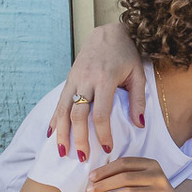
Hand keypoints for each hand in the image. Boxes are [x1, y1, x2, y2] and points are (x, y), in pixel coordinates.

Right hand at [48, 23, 145, 162]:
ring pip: (63, 109)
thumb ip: (138, 100)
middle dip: (78, 138)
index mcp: (105, 79)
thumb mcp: (138, 74)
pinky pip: (59, 102)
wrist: (108, 33)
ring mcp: (74, 79)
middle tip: (82, 158)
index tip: (107, 148)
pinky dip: (54, 119)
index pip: (101, 112)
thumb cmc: (126, 55)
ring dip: (62, 133)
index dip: (103, 133)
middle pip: (78, 114)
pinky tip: (52, 134)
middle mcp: (86, 80)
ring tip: (62, 152)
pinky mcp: (68, 79)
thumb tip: (140, 125)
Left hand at [87, 157, 182, 191]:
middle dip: (104, 184)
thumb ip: (122, 173)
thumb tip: (94, 178)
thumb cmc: (147, 188)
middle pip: (125, 178)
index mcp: (151, 164)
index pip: (124, 163)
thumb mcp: (140, 176)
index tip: (91, 178)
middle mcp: (157, 176)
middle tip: (90, 191)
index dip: (106, 170)